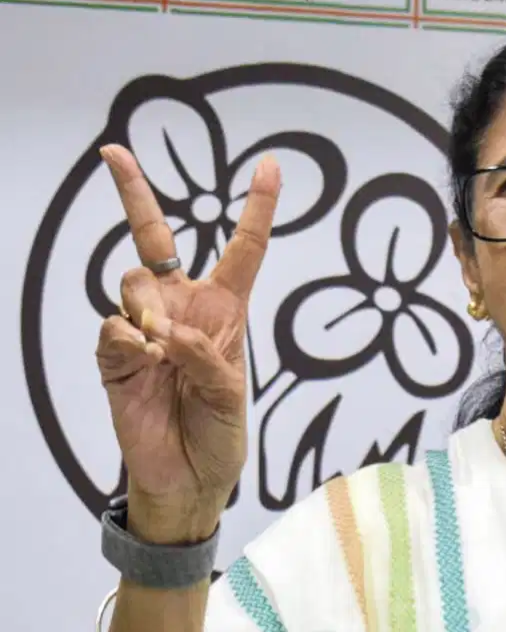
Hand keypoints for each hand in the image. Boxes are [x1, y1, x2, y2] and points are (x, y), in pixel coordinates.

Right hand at [94, 144, 279, 545]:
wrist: (187, 479)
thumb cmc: (219, 434)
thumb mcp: (232, 397)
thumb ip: (207, 360)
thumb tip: (168, 333)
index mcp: (224, 310)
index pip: (243, 248)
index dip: (257, 207)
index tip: (269, 163)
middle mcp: (181, 309)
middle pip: (153, 238)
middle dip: (133, 191)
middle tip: (112, 152)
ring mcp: (143, 329)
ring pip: (132, 281)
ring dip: (147, 306)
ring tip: (161, 349)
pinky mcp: (115, 357)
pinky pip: (111, 328)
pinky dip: (125, 341)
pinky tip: (140, 362)